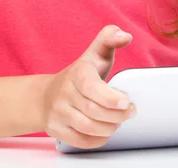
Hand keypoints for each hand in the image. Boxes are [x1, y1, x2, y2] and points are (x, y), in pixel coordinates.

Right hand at [43, 25, 136, 149]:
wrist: (47, 94)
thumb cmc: (80, 73)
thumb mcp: (94, 53)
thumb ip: (110, 38)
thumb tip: (126, 36)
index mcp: (77, 72)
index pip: (92, 87)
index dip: (111, 98)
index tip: (127, 102)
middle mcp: (65, 92)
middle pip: (93, 111)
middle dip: (117, 115)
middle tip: (130, 112)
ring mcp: (58, 112)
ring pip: (87, 127)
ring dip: (109, 128)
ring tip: (119, 121)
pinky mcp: (56, 129)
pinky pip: (79, 141)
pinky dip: (97, 140)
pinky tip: (105, 132)